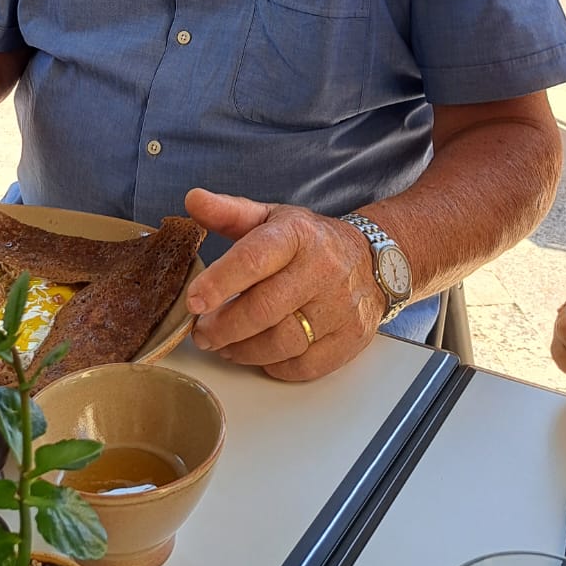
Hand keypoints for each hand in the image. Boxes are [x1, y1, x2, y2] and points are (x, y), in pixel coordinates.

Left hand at [182, 188, 385, 381]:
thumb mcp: (272, 218)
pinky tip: (259, 354)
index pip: (254, 258)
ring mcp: (340, 307)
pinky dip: (273, 366)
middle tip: (202, 332)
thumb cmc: (310, 243)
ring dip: (243, 350)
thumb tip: (193, 199)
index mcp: (297, 235)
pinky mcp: (350, 339)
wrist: (372, 262)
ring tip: (224, 344)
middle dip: (224, 327)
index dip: (219, 282)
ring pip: (282, 343)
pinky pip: (303, 366)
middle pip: (265, 308)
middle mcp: (322, 269)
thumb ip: (230, 213)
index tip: (193, 301)